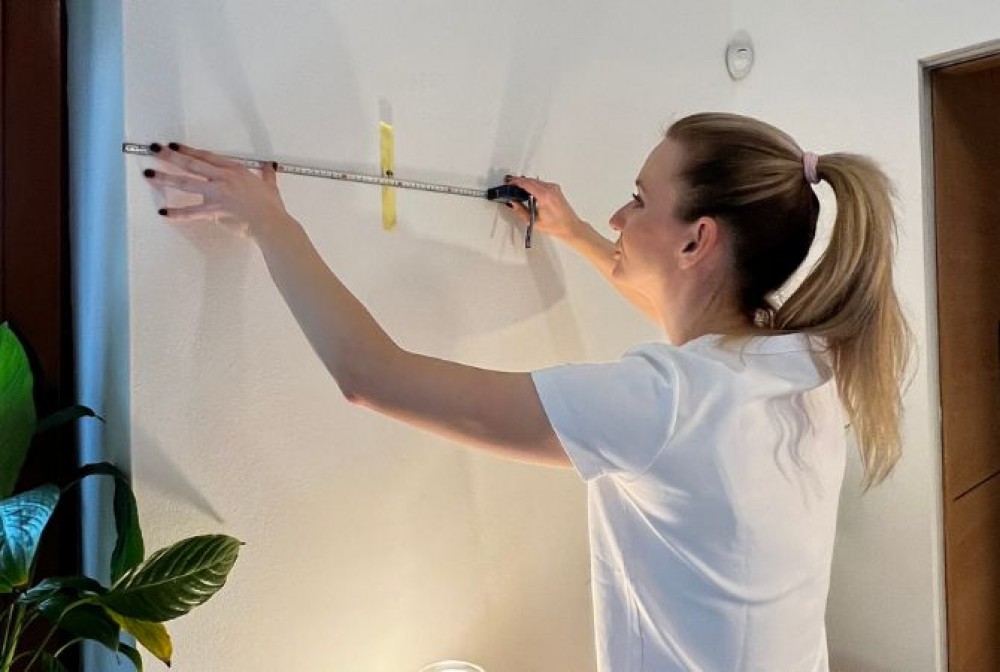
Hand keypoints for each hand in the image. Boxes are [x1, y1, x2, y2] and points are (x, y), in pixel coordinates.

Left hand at [144, 143, 289, 236]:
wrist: (270, 222)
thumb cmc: (270, 206)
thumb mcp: (270, 186)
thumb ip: (266, 175)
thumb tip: (269, 166)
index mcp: (234, 171)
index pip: (206, 157)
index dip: (188, 150)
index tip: (174, 145)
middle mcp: (222, 179)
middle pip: (191, 164)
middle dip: (170, 156)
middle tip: (154, 149)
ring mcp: (216, 194)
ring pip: (186, 183)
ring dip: (165, 178)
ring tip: (149, 174)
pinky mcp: (214, 211)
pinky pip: (192, 212)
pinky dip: (177, 214)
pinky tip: (164, 213)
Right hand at [504, 176, 587, 241]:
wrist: (570, 226)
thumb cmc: (556, 226)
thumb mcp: (534, 221)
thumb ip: (521, 211)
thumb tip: (513, 203)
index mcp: (544, 197)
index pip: (527, 184)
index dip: (516, 182)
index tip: (509, 183)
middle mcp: (550, 190)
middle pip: (531, 180)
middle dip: (520, 181)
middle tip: (510, 184)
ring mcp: (554, 188)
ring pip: (536, 181)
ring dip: (526, 182)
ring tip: (518, 186)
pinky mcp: (556, 189)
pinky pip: (542, 183)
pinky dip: (534, 184)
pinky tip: (529, 189)